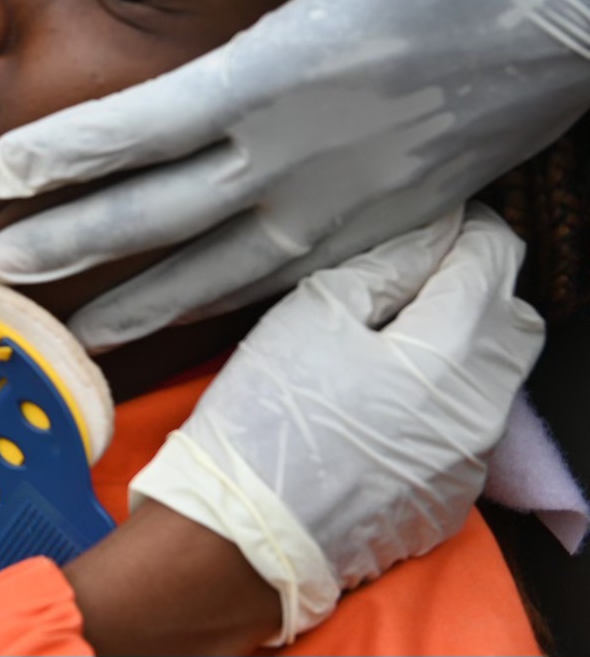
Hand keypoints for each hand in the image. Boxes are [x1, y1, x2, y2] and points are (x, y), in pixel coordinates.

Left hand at [0, 0, 589, 346]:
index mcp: (285, 71)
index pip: (146, 124)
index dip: (65, 155)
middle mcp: (307, 152)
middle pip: (165, 212)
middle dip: (74, 241)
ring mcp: (350, 199)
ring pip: (222, 268)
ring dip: (140, 298)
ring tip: (72, 329)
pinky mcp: (389, 218)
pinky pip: (284, 276)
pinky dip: (224, 302)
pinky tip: (183, 315)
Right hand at [129, 206, 542, 643]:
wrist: (243, 535)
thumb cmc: (269, 416)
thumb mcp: (313, 314)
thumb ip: (384, 266)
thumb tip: (429, 236)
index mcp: (454, 357)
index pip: (495, 263)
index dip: (463, 229)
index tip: (427, 222)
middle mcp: (484, 414)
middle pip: (516, 321)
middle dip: (477, 287)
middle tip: (412, 275)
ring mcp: (471, 464)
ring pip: (493, 380)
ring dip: (458, 347)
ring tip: (386, 340)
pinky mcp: (447, 499)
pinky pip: (465, 431)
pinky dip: (437, 402)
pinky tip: (375, 404)